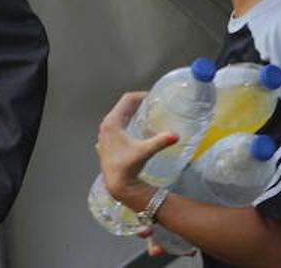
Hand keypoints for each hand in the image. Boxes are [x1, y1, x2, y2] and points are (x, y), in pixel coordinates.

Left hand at [95, 92, 176, 206]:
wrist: (117, 184)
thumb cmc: (128, 166)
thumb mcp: (145, 151)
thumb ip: (160, 142)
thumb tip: (176, 135)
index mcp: (112, 122)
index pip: (127, 100)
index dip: (140, 96)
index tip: (153, 97)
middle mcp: (105, 125)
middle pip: (122, 107)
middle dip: (137, 103)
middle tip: (152, 104)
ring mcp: (104, 135)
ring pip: (118, 117)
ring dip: (130, 113)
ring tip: (144, 114)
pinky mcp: (106, 143)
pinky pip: (116, 127)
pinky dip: (125, 124)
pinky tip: (134, 129)